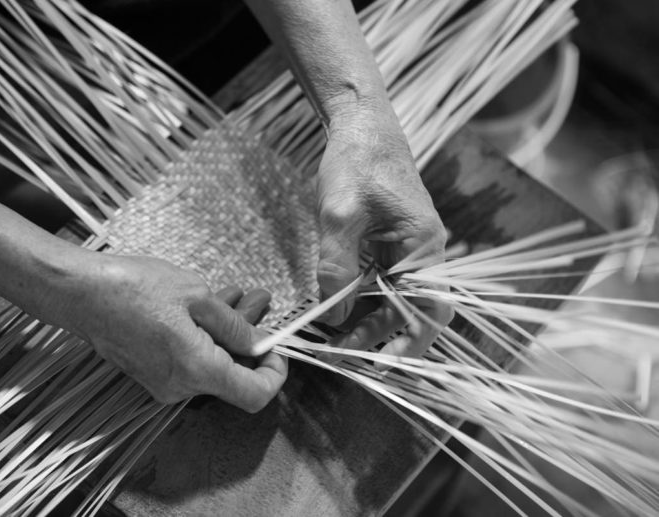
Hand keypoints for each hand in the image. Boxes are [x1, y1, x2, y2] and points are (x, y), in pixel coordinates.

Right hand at [38, 252, 286, 412]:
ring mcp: (163, 383)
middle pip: (233, 376)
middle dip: (250, 340)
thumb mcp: (196, 295)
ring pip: (212, 363)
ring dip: (227, 333)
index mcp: (198, 370)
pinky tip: (207, 304)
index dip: (274, 373)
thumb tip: (257, 342)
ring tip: (237, 295)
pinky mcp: (151, 373)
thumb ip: (233, 325)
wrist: (80, 293)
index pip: (255, 395)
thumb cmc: (133, 288)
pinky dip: (204, 336)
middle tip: (258, 302)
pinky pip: (190, 360)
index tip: (277, 347)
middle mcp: (181, 387)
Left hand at [316, 108, 452, 356]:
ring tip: (338, 339)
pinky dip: (363, 301)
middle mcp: (422, 251)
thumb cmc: (357, 162)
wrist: (360, 128)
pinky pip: (382, 282)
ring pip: (395, 299)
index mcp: (423, 244)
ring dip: (371, 321)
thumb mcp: (339, 214)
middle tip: (346, 354)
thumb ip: (337, 266)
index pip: (428, 307)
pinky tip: (339, 310)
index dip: (409, 341)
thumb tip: (335, 314)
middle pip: (412, 309)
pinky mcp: (388, 245)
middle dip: (383, 336)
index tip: (380, 364)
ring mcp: (406, 248)